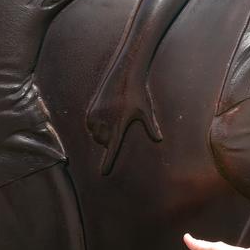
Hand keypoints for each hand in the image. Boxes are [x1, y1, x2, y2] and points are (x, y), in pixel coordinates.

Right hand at [85, 57, 162, 173]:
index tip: (103, 173)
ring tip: (113, 118)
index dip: (108, 162)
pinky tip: (105, 115)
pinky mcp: (90, 112)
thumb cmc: (138, 94)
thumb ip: (150, 126)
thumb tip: (159, 139)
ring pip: (95, 135)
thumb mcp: (146, 111)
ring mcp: (96, 117)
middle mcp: (106, 123)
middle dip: (109, 140)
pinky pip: (90, 126)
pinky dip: (95, 126)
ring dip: (102, 133)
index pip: (112, 149)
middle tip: (119, 124)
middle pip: (103, 143)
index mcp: (120, 126)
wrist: (124, 76)